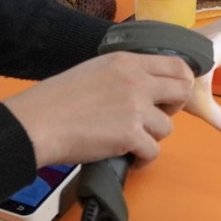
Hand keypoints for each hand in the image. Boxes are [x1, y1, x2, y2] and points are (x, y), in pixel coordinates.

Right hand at [3, 51, 192, 167]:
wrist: (38, 122)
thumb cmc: (56, 99)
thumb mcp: (94, 69)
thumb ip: (123, 74)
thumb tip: (142, 89)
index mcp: (127, 61)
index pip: (176, 64)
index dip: (180, 82)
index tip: (170, 96)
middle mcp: (137, 81)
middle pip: (182, 92)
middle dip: (173, 108)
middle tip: (154, 118)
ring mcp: (135, 108)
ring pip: (167, 127)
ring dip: (152, 137)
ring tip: (131, 141)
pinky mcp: (130, 135)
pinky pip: (153, 152)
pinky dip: (142, 159)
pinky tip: (129, 158)